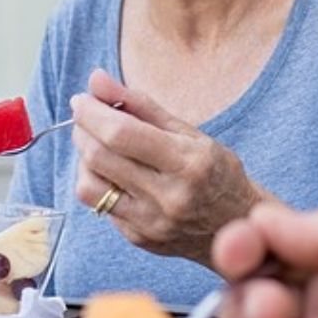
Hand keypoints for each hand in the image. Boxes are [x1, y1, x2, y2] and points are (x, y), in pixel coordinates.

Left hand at [72, 68, 268, 266]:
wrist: (236, 224)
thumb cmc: (215, 170)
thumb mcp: (188, 132)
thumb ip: (140, 104)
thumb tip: (97, 79)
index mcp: (188, 162)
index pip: (122, 134)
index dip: (92, 113)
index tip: (81, 99)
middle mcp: (169, 197)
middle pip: (100, 157)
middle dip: (82, 129)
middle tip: (84, 115)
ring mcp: (151, 223)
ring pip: (89, 186)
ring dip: (83, 157)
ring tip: (96, 143)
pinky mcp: (139, 238)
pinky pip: (100, 205)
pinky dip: (97, 181)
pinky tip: (113, 171)